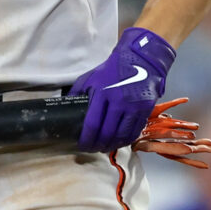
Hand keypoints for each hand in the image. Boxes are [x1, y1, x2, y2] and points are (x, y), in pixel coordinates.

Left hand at [68, 27, 176, 151]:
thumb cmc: (112, 69)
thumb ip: (77, 93)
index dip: (86, 139)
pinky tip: (119, 142)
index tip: (81, 145)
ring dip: (111, 146)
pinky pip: (134, 131)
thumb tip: (65, 107)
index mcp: (102, 93)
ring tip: (104, 148)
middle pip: (107, 133)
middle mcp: (118, 101)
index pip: (92, 124)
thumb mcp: (90, 77)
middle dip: (97, 146)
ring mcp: (133, 106)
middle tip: (92, 149)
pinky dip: (125, 141)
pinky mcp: (145, 109)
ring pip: (121, 136)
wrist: (140, 60)